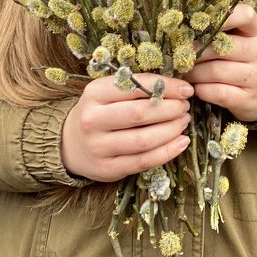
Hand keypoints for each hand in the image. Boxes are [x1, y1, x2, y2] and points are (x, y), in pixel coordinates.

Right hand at [61, 75, 192, 181]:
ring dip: (171, 130)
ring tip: (184, 121)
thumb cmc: (98, 111)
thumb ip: (136, 87)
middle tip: (185, 107)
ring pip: (144, 140)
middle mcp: (93, 120)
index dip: (166, 87)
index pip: (136, 86)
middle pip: (140, 114)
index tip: (186, 89)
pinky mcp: (108, 169)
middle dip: (171, 109)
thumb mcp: (107, 92)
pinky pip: (144, 162)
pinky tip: (182, 142)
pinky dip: (167, 152)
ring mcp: (99, 147)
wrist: (70, 143)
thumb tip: (178, 87)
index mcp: (95, 93)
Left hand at [183, 3, 256, 122]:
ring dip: (193, 73)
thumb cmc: (242, 60)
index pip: (245, 15)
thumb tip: (181, 29)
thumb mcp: (238, 40)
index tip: (200, 21)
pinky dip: (201, 90)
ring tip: (185, 72)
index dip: (223, 15)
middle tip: (179, 55)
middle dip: (193, 52)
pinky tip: (196, 87)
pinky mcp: (248, 99)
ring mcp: (255, 77)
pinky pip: (217, 93)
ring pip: (214, 71)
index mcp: (254, 31)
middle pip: (219, 47)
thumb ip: (217, 30)